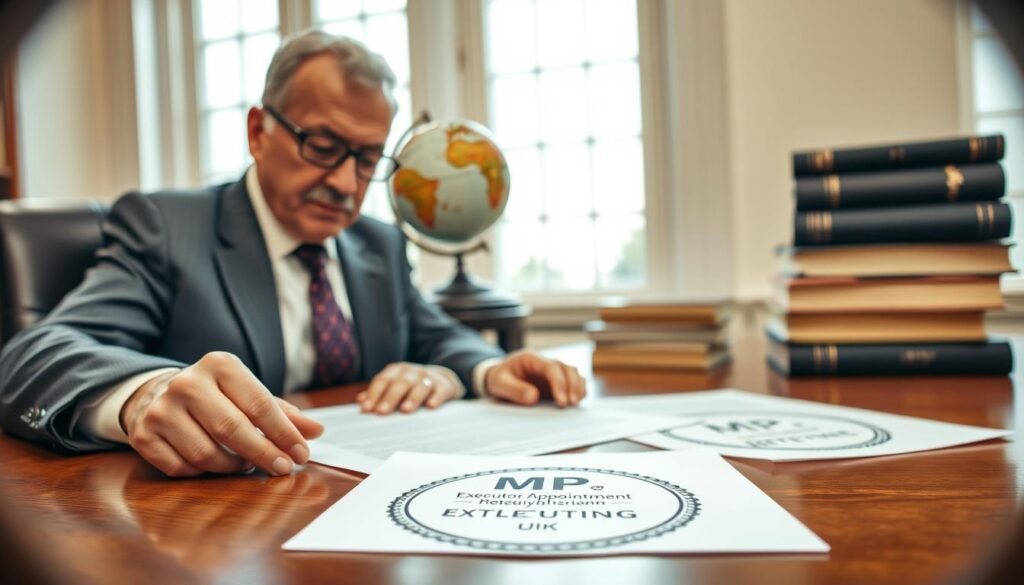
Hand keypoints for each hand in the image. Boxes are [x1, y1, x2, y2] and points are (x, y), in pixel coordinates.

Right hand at [120, 351, 323, 477]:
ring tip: (244, 463)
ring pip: (206, 454)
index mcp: (219, 365)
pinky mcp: (143, 436)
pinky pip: (182, 468)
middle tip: (283, 469)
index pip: (259, 404)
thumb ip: (283, 412)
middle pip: (232, 429)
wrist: (157, 393)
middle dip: (264, 453)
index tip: (302, 454)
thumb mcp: (248, 393)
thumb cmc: (216, 396)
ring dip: (233, 466)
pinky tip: (214, 464)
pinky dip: (203, 473)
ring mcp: (161, 410)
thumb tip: (317, 431)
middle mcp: (187, 383)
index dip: (284, 433)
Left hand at [357, 362, 463, 413]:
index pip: (383, 380)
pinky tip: (431, 406)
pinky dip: (436, 397)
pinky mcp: (446, 386)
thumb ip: (378, 394)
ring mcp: (430, 377)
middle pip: (400, 383)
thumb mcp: (395, 386)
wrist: (443, 380)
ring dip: (413, 397)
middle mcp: (413, 371)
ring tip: (405, 410)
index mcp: (397, 371)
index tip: (367, 409)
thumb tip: (360, 401)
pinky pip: (441, 390)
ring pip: (421, 385)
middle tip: (382, 412)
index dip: (374, 394)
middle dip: (390, 397)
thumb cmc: (412, 387)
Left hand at [485, 350, 585, 406]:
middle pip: (567, 368)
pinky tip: (577, 402)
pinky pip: (572, 382)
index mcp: (531, 358)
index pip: (551, 367)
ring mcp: (551, 372)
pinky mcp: (555, 382)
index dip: (559, 383)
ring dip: (578, 387)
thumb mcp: (499, 383)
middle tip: (570, 404)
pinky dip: (578, 390)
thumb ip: (514, 390)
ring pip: (573, 373)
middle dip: (572, 386)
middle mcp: (544, 363)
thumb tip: (533, 397)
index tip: (561, 401)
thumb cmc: (498, 379)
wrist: (498, 378)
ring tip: (575, 404)